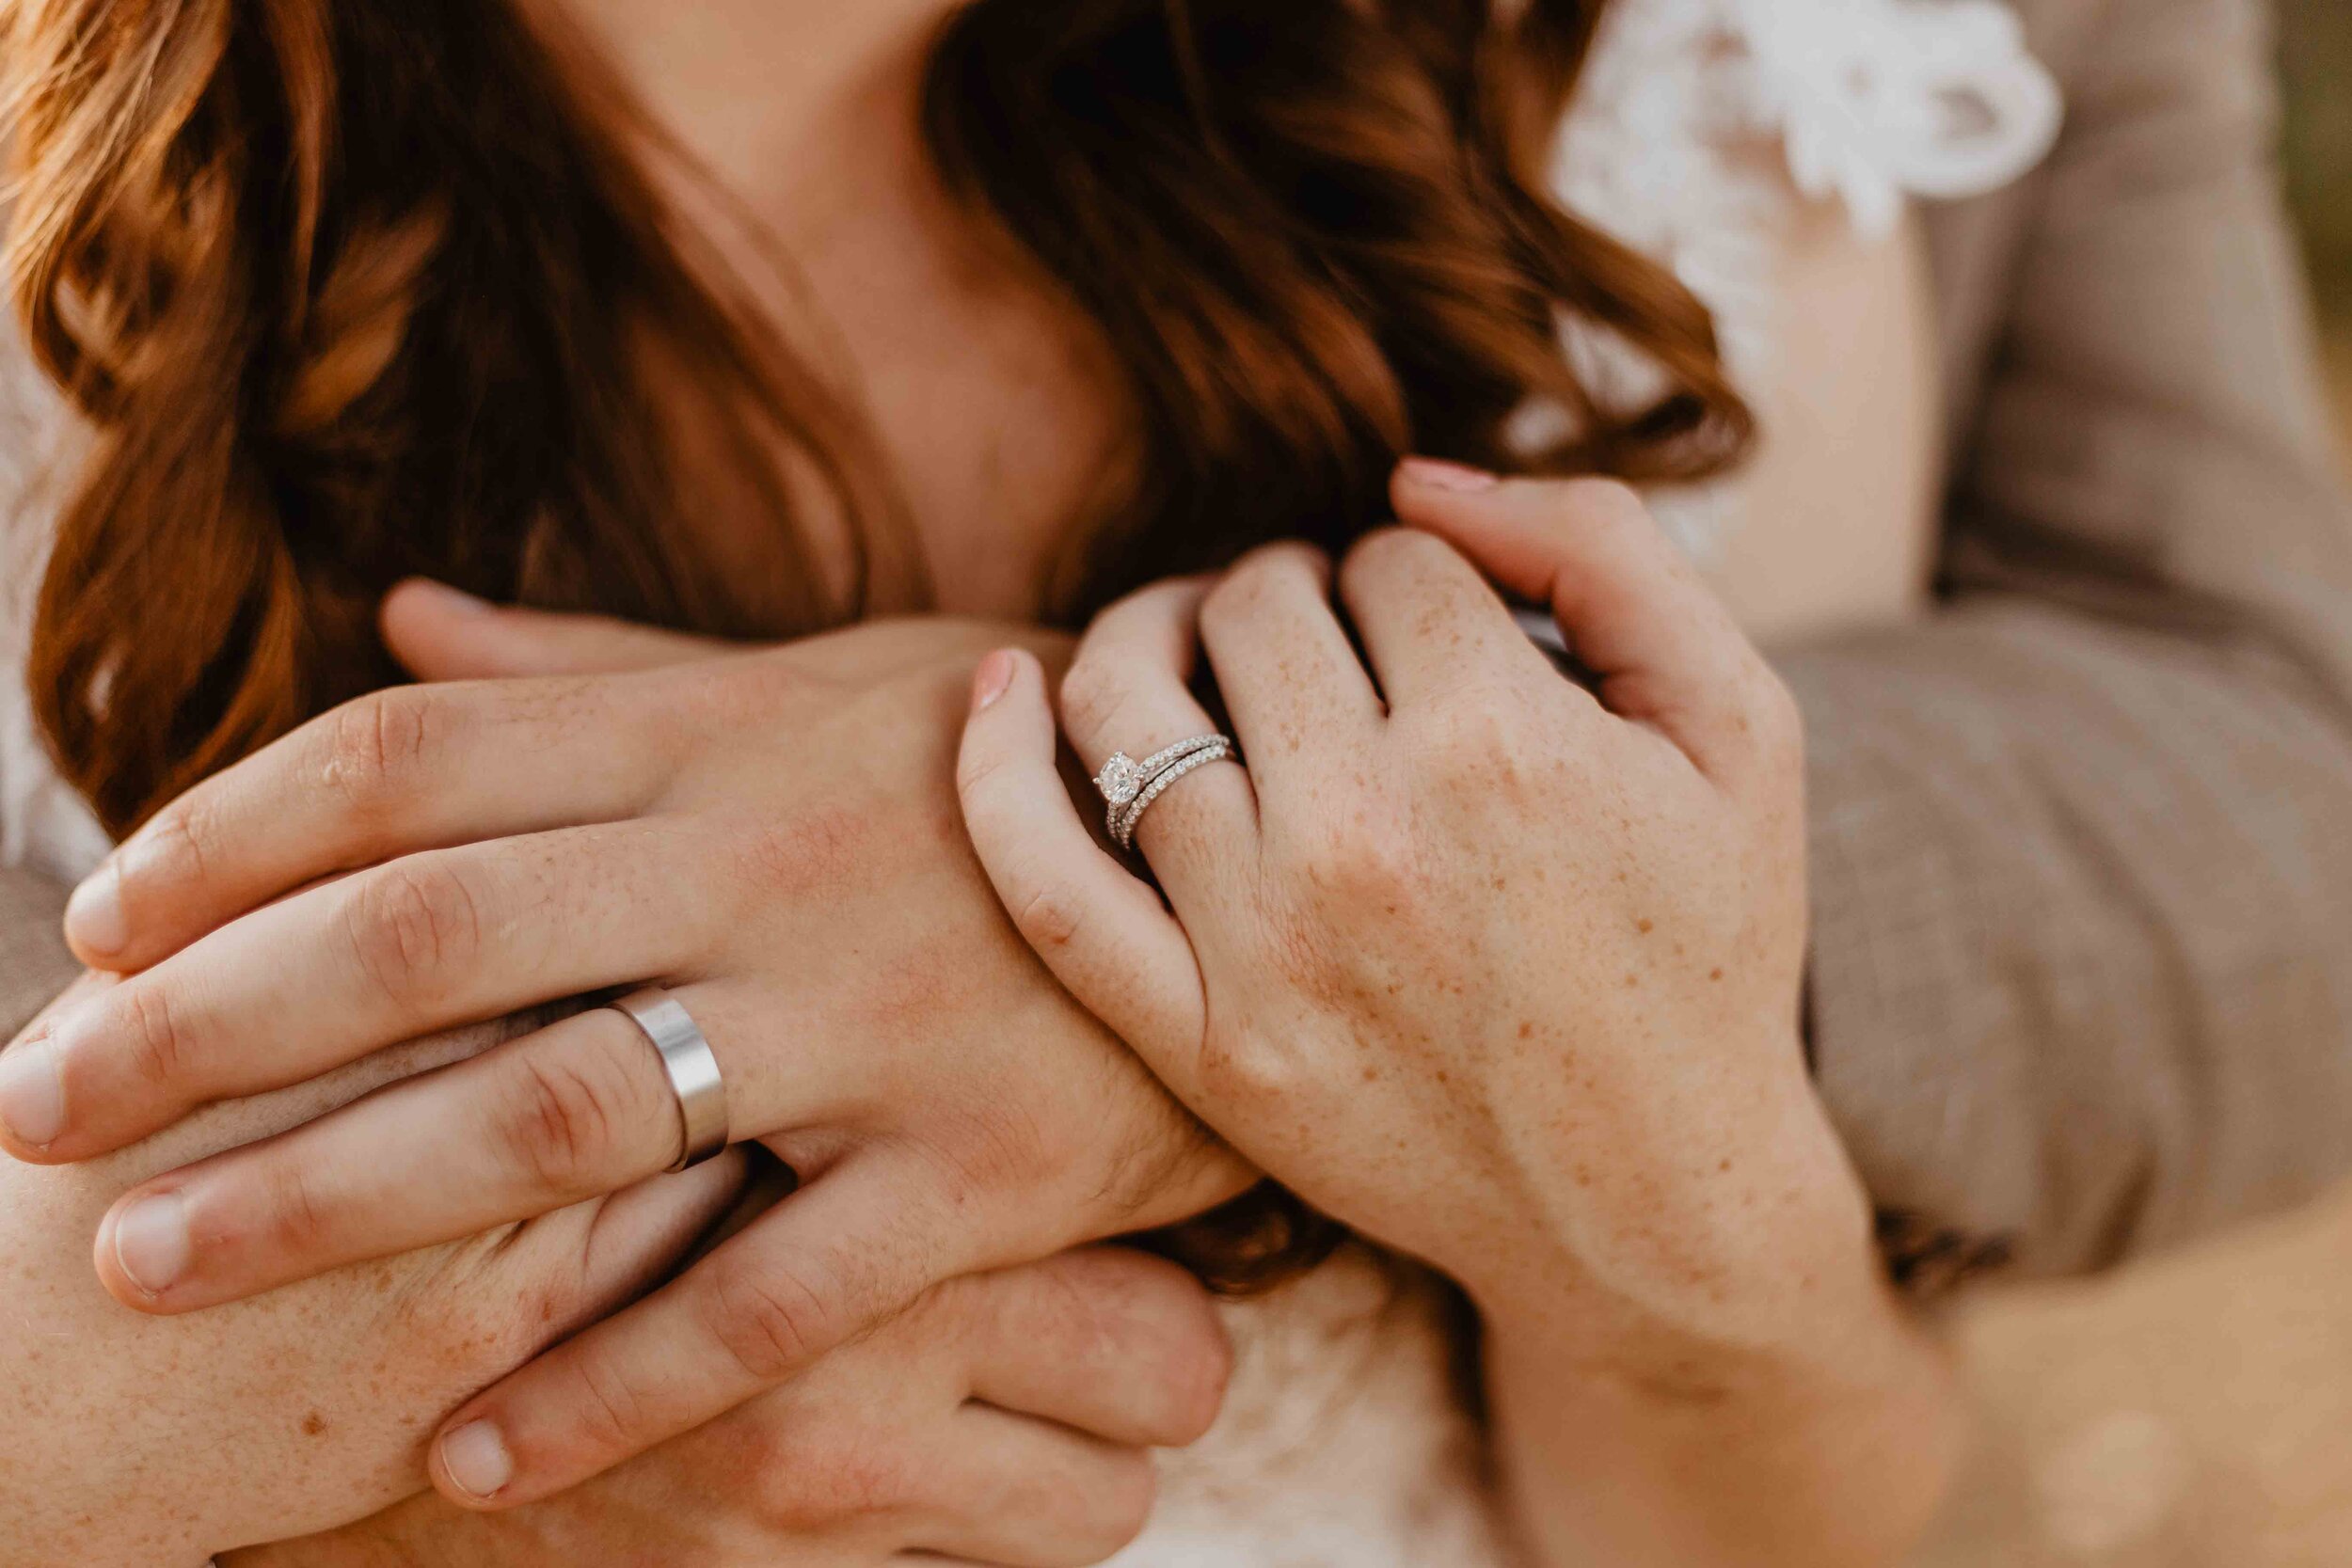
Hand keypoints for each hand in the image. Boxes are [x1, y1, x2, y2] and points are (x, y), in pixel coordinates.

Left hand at [0, 586, 1249, 1508]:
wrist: (1277, 837)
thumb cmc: (1008, 758)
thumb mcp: (820, 676)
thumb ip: (601, 669)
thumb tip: (390, 614)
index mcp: (724, 730)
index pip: (422, 754)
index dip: (235, 829)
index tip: (105, 913)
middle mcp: (773, 856)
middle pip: (431, 928)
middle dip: (201, 1021)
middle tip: (33, 1106)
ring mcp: (880, 1017)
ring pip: (560, 1111)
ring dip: (330, 1197)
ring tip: (150, 1270)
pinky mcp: (984, 1168)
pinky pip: (768, 1296)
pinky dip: (607, 1384)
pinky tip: (465, 1451)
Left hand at [955, 463, 1872, 1346]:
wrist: (1653, 1200)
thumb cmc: (1707, 946)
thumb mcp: (1740, 724)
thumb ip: (1601, 549)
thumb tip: (1413, 476)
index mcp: (1503, 740)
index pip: (1391, 560)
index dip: (1420, 577)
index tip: (1444, 640)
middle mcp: (1368, 832)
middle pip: (1258, 609)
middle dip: (1297, 594)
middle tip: (1334, 648)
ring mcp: (1268, 943)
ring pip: (1131, 701)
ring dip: (1153, 633)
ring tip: (1195, 643)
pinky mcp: (1200, 1041)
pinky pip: (1044, 882)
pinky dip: (993, 770)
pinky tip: (994, 688)